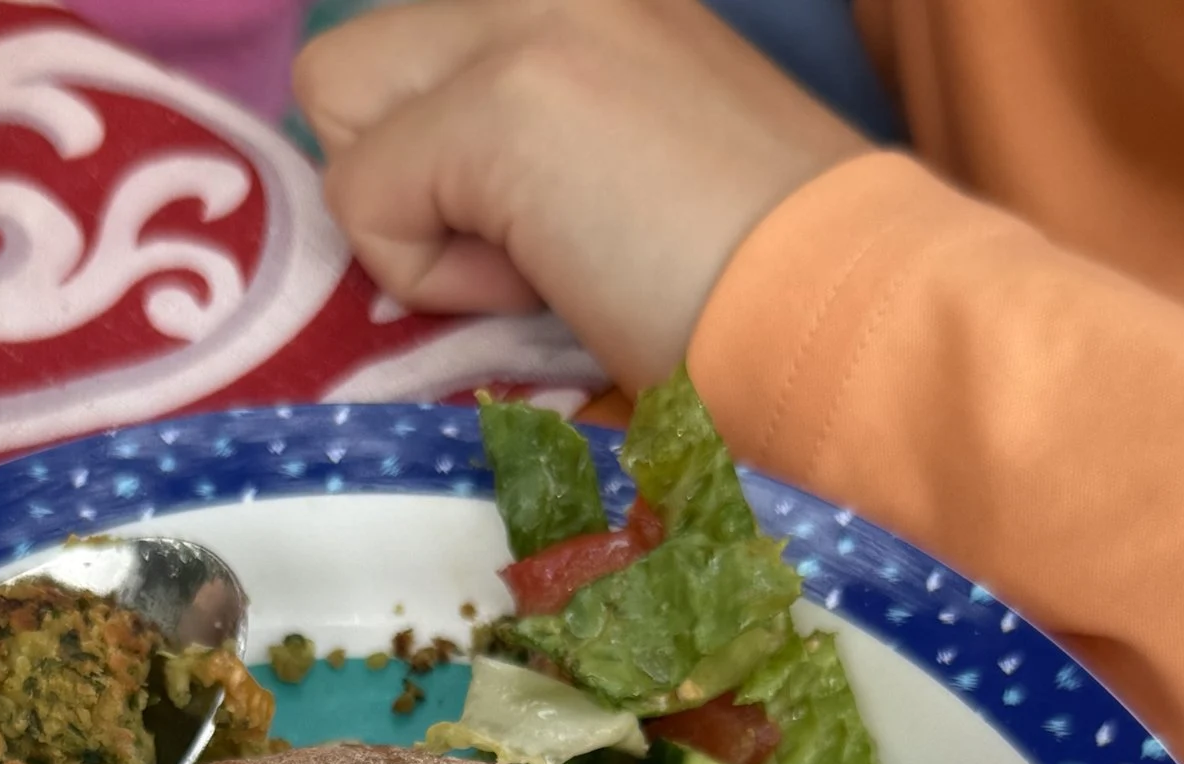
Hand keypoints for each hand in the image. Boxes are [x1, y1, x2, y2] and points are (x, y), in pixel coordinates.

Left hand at [294, 0, 870, 392]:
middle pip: (350, 65)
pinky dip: (435, 278)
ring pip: (338, 107)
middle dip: (407, 182)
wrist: (845, 314)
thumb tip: (429, 197)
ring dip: (413, 217)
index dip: (431, 163)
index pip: (412, 44)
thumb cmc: (759, 284)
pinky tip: (549, 283)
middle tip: (532, 249)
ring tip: (542, 259)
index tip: (534, 226)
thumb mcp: (631, 167)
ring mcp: (526, 20)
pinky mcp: (504, 102)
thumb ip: (532, 145)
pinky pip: (365, 200)